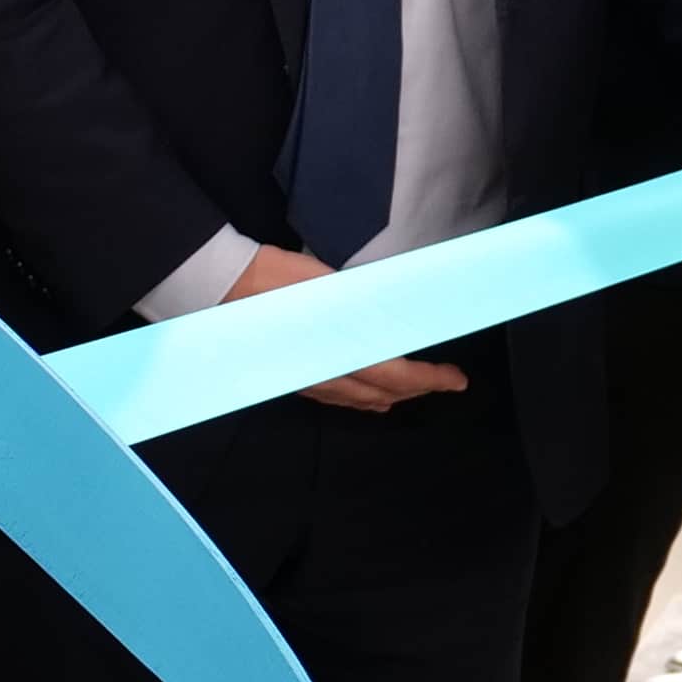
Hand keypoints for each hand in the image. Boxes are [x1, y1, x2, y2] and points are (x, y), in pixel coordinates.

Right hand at [224, 241, 467, 412]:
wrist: (225, 288)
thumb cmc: (279, 280)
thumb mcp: (333, 288)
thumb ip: (366, 310)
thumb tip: (395, 320)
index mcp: (340, 353)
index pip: (397, 376)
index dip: (431, 380)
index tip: (457, 381)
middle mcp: (326, 377)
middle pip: (382, 395)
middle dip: (417, 390)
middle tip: (443, 382)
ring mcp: (308, 381)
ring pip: (360, 401)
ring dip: (391, 396)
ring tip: (413, 388)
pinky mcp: (294, 378)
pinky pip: (338, 397)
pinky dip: (362, 397)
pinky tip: (367, 393)